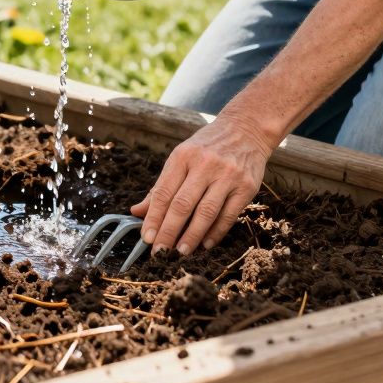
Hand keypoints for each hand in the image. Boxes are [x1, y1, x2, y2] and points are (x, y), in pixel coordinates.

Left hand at [132, 118, 270, 254]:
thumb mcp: (181, 157)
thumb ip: (161, 186)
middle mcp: (205, 165)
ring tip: (180, 252)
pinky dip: (215, 233)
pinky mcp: (247, 187)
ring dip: (191, 236)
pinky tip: (205, 244)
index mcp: (183, 157)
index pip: (163, 193)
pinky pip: (228, 215)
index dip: (154, 218)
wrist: (246, 129)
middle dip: (169, 232)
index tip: (147, 239)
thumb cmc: (207, 146)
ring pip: (205, 213)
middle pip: (182, 205)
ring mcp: (228, 176)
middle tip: (160, 253)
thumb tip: (136, 211)